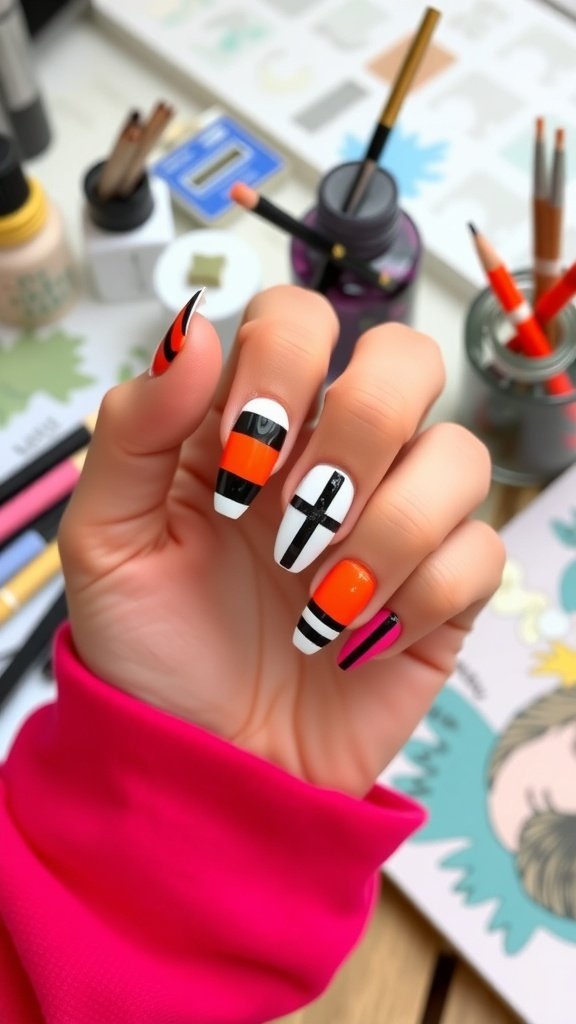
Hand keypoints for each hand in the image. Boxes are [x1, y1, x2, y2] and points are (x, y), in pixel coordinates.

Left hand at [59, 285, 503, 796]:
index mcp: (251, 426)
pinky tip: (359, 638)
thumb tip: (194, 332)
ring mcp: (395, 519)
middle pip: (407, 358)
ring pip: (459, 453)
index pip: (299, 320)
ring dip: (389, 530)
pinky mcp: (442, 590)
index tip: (240, 464)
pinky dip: (419, 598)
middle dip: (359, 432)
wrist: (208, 764)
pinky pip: (480, 553)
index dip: (282, 368)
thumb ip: (131, 431)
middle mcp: (333, 456)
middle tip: (300, 517)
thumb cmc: (154, 650)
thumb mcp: (105, 542)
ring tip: (321, 598)